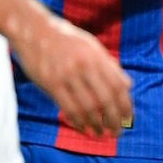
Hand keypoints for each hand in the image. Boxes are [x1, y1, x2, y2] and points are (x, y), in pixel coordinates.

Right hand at [7, 1, 132, 137]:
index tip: (128, 119)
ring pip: (87, 106)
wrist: (33, 30)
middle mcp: (84, 66)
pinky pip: (68, 107)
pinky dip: (77, 120)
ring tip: (100, 133)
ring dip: (96, 124)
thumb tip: (127, 85)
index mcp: (97, 57)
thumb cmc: (64, 38)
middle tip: (117, 132)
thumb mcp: (91, 46)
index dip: (126, 105)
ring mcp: (67, 75)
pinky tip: (82, 127)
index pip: (118, 87)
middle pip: (106, 99)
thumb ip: (109, 65)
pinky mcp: (50, 82)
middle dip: (114, 120)